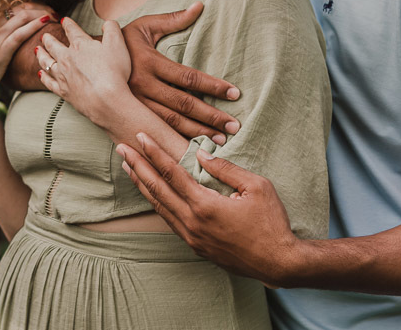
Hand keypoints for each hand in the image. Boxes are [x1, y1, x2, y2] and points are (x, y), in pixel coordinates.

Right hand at [0, 4, 55, 104]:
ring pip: (21, 16)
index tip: (41, 7)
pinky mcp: (0, 50)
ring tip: (54, 16)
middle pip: (17, 6)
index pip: (9, 3)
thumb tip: (4, 22)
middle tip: (52, 11)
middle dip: (38, 6)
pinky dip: (35, 25)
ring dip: (41, 13)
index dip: (28, 3)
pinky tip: (46, 22)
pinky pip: (20, 33)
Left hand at [36, 18, 134, 125]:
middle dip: (48, 39)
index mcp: (80, 45)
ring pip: (46, 62)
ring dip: (41, 55)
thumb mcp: (118, 44)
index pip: (71, 30)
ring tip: (37, 50)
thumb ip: (112, 29)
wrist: (106, 100)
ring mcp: (63, 76)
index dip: (67, 24)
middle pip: (53, 46)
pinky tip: (40, 74)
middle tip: (44, 35)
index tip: (64, 20)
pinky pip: (48, 82)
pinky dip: (43, 77)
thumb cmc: (114, 72)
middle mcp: (67, 58)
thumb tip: (107, 23)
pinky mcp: (63, 91)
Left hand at [117, 133, 302, 287]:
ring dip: (143, 185)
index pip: (171, 174)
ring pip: (159, 207)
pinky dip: (157, 203)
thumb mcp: (257, 187)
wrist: (279, 263)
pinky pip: (170, 221)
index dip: (153, 153)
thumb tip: (203, 157)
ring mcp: (192, 238)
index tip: (140, 136)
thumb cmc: (271, 223)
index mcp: (205, 206)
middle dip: (137, 166)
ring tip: (129, 168)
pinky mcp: (196, 247)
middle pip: (157, 190)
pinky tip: (152, 193)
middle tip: (121, 148)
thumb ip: (226, 169)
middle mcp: (192, 223)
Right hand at [124, 2, 241, 143]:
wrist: (88, 60)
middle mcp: (141, 85)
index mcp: (148, 62)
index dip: (213, 86)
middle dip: (210, 117)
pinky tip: (193, 147)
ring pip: (169, 123)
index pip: (188, 78)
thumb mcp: (146, 26)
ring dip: (196, 133)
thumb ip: (174, 19)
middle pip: (182, 105)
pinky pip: (156, 130)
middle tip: (234, 126)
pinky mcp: (130, 114)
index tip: (235, 93)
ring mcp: (134, 103)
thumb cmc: (124, 41)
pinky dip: (176, 140)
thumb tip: (201, 5)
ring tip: (220, 140)